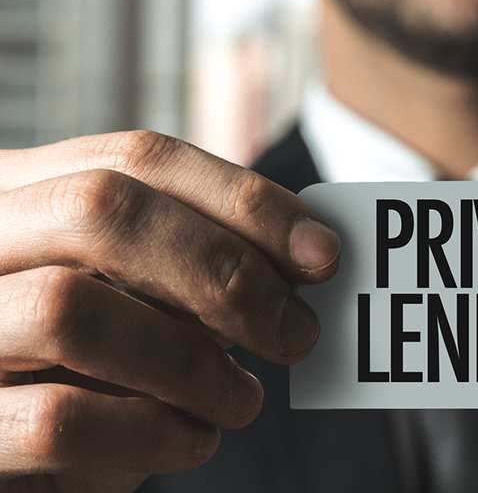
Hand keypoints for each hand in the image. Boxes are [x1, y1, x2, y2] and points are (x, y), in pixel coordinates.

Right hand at [0, 131, 340, 491]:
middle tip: (295, 332)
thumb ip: (190, 260)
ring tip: (244, 400)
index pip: (136, 158)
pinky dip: (152, 433)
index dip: (244, 199)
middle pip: (102, 208)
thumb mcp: (130, 293)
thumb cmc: (80, 364)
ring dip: (192, 362)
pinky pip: (56, 420)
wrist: (12, 445)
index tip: (323, 252)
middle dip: (224, 269)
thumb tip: (307, 254)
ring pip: (69, 309)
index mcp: (19, 194)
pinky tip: (193, 440)